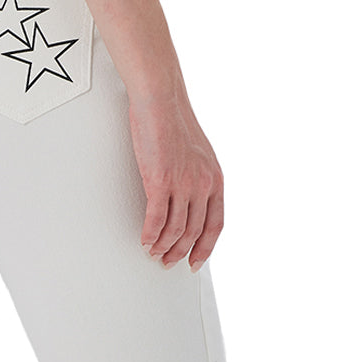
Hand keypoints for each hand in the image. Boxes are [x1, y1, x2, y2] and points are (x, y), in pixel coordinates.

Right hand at [129, 92, 223, 271]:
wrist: (161, 100)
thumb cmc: (173, 122)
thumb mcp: (197, 155)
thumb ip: (196, 180)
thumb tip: (187, 202)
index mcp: (215, 179)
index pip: (216, 225)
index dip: (206, 248)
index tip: (196, 261)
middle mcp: (203, 184)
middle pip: (193, 232)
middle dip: (179, 252)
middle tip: (168, 261)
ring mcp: (183, 183)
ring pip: (175, 230)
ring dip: (162, 247)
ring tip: (153, 252)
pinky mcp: (160, 181)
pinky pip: (156, 220)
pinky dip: (150, 235)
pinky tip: (145, 239)